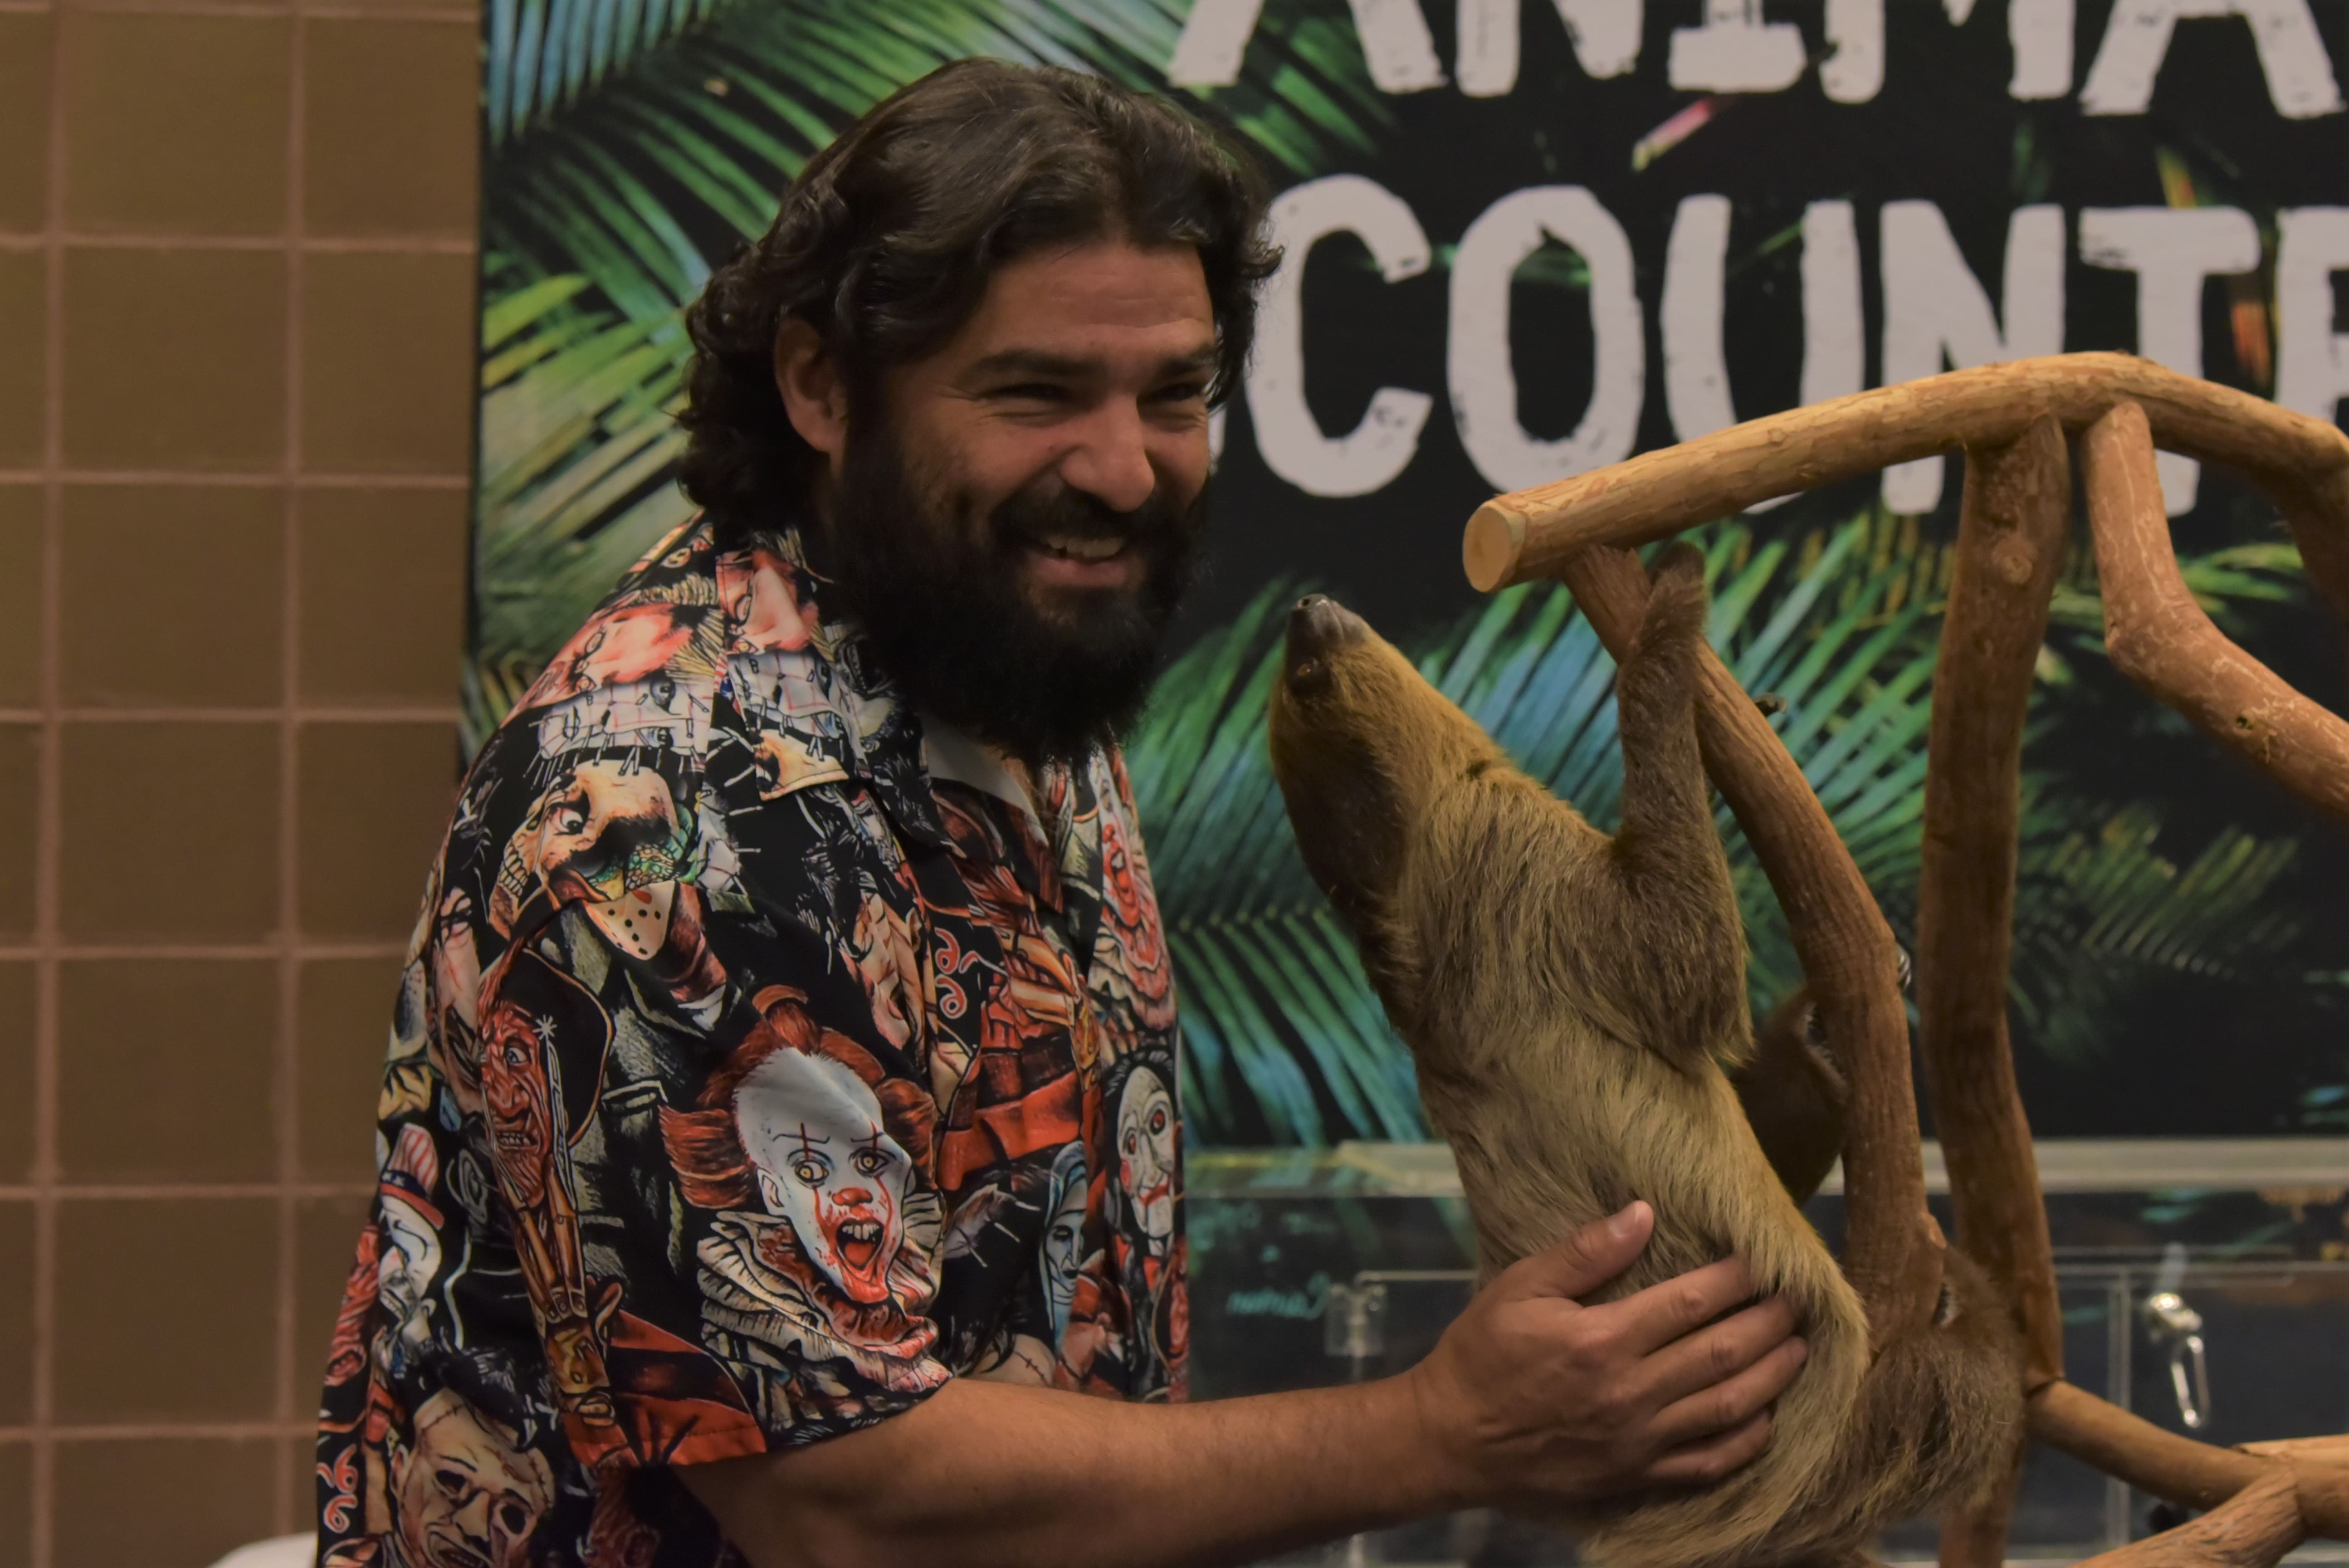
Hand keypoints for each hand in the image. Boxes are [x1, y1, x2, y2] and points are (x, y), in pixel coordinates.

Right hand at [1403, 1202, 1807, 1512]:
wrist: (1452, 1440)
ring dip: (1772, 1376)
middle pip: (1721, 1353)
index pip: (1689, 1302)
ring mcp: (1639, 1441)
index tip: (1764, 1258)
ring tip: (1800, 1348)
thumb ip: (1583, 1254)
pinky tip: (1766, 1417)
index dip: (1735, 1279)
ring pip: (1727, 1408)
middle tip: (1801, 1299)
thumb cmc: (1482, 1354)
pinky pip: (1707, 1463)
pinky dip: (1746, 1441)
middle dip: (1768, 1323)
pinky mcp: (1636, 1476)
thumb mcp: (1519, 1289)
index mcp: (1602, 1340)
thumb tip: (1642, 1213)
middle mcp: (1630, 1393)